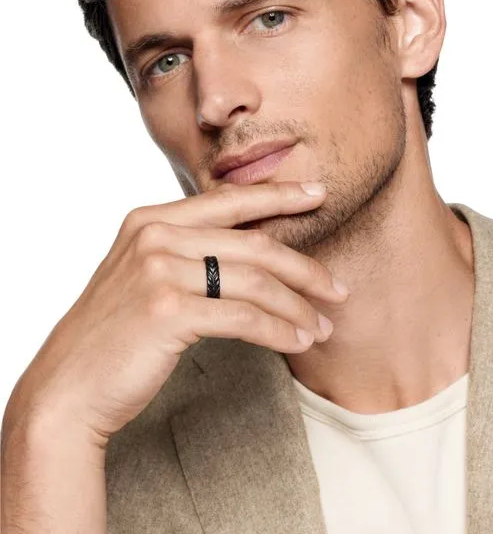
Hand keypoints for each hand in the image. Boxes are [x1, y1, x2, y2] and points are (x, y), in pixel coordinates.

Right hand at [6, 182, 347, 446]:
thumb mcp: (148, 277)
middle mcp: (155, 236)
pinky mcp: (168, 310)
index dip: (279, 196)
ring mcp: (159, 270)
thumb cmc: (118, 333)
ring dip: (297, 307)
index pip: (230, 200)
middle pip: (255, 245)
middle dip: (306, 270)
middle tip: (337, 289)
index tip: (317, 194)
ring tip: (321, 326)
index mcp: (152, 220)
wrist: (69, 385)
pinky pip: (244, 318)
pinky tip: (298, 342)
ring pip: (256, 283)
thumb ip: (190, 252)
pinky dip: (279, 331)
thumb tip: (254, 250)